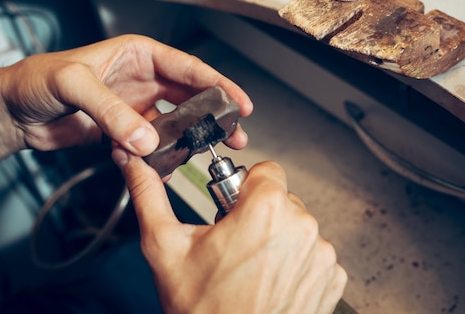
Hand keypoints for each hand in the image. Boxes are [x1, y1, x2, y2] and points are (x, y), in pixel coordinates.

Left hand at [3, 34, 252, 157]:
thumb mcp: (73, 84)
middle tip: (235, 133)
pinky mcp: (124, 131)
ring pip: (175, 122)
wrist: (12, 112)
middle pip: (189, 96)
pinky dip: (162, 155)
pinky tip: (169, 164)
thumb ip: (111, 111)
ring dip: (193, 137)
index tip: (238, 102)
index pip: (187, 67)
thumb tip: (147, 140)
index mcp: (138, 54)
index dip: (217, 84)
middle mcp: (142, 79)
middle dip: (214, 114)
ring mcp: (135, 106)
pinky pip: (153, 144)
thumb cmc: (35, 81)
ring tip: (212, 151)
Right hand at [115, 154, 346, 313]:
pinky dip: (295, 264)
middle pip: (281, 198)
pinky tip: (270, 282)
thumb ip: (148, 195)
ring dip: (278, 239)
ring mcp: (321, 255)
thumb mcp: (165, 247)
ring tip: (251, 267)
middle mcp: (301, 227)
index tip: (232, 208)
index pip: (266, 169)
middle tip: (234, 243)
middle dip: (258, 214)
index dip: (244, 186)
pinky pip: (313, 254)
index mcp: (266, 209)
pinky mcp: (331, 279)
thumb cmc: (203, 310)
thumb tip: (133, 164)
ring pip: (297, 226)